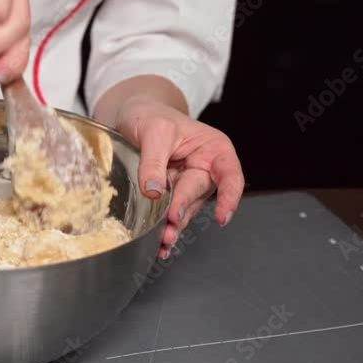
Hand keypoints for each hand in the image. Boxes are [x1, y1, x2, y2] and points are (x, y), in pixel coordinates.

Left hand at [100, 82, 243, 258]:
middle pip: (199, 193)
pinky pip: (171, 215)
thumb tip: (154, 192)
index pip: (230, 175)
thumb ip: (154, 161)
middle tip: (171, 220)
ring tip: (163, 239)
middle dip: (184, 208)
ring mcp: (187, 185)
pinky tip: (160, 246)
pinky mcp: (170, 196)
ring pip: (185, 209)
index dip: (229, 197)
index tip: (222, 216)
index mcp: (213, 149)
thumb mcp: (153, 131)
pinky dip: (165, 230)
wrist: (132, 116)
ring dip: (174, 225)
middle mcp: (205, 169)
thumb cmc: (150, 115)